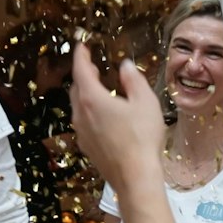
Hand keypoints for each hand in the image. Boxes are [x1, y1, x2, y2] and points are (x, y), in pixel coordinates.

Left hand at [68, 49, 164, 198]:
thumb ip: (133, 80)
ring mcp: (82, 133)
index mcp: (92, 98)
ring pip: (78, 107)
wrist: (135, 177)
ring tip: (98, 88)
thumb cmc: (142, 137)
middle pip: (76, 88)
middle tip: (91, 66)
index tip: (82, 46)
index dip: (81, 55)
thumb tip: (124, 66)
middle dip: (82, 75)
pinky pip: (84, 122)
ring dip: (85, 94)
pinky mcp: (87, 147)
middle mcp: (81, 114)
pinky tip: (102, 115)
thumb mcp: (145, 102)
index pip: (80, 70)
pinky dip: (89, 111)